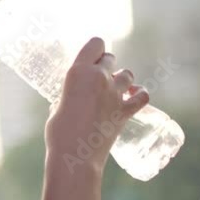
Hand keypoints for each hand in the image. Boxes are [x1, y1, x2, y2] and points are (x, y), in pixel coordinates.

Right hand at [43, 37, 149, 172]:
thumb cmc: (58, 133)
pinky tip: (133, 95)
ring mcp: (115, 94)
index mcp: (78, 72)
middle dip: (105, 65)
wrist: (74, 156)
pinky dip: (140, 94)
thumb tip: (73, 100)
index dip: (95, 49)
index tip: (90, 59)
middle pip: (110, 58)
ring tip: (114, 88)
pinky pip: (142, 95)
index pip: (95, 44)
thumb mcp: (57, 106)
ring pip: (127, 74)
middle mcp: (99, 78)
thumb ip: (69, 97)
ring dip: (121, 78)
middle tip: (97, 79)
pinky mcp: (125, 111)